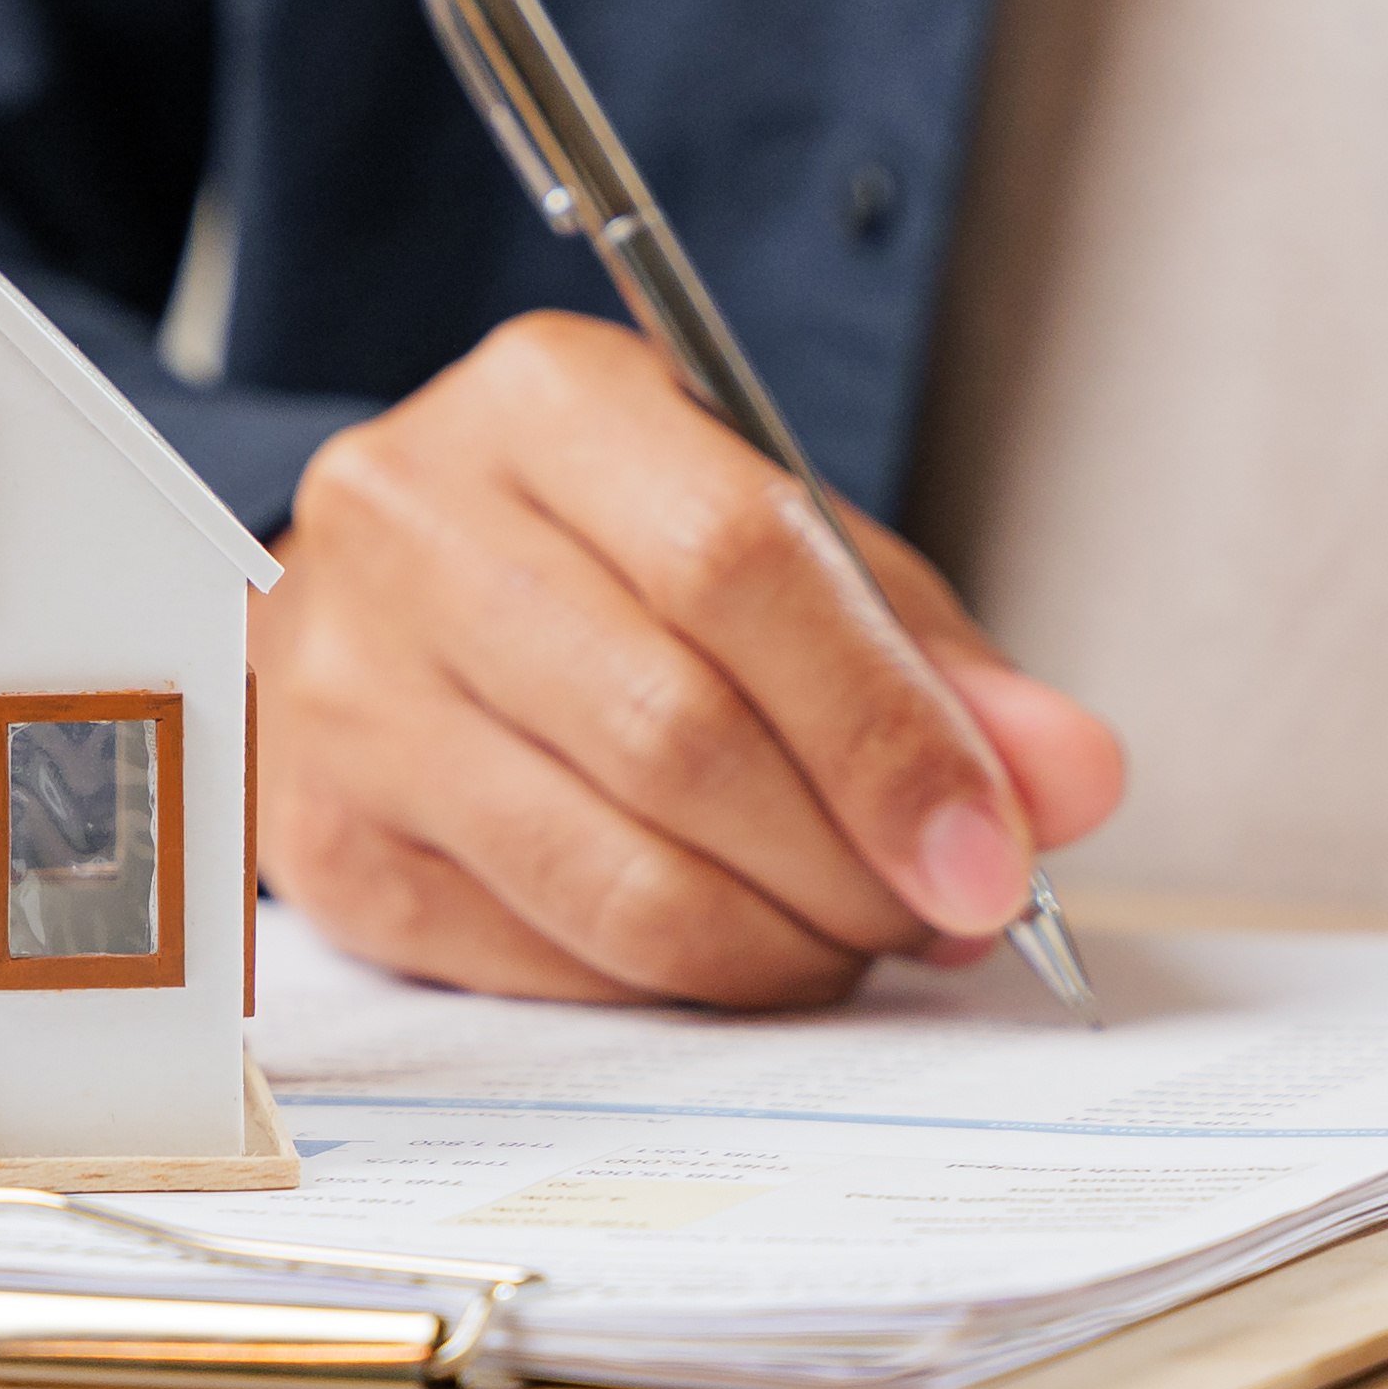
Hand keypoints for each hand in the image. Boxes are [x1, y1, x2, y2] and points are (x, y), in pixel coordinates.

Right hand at [256, 312, 1128, 1003]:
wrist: (376, 596)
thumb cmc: (601, 562)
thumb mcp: (771, 538)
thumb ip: (922, 654)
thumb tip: (1065, 778)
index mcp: (547, 401)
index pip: (739, 563)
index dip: (889, 729)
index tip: (999, 851)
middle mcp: (414, 522)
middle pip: (677, 734)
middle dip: (848, 863)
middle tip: (939, 916)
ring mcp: (346, 687)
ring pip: (612, 877)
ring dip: (777, 947)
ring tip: (847, 939)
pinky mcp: (322, 838)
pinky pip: (542, 962)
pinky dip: (673, 987)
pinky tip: (728, 952)